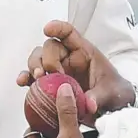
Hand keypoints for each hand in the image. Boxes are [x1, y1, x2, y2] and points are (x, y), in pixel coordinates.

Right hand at [17, 20, 135, 126]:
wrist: (112, 109)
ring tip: (38, 79)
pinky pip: (33, 78)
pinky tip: (23, 82)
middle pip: (49, 48)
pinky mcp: (50, 85)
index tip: (47, 29)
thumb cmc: (114, 93)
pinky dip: (26, 78)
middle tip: (49, 74)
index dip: (58, 28)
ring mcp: (57, 71)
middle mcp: (68, 58)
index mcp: (84, 52)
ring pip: (38, 59)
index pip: (69, 33)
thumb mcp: (112, 94)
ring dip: (34, 67)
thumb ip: (100, 97)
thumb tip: (88, 104)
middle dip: (46, 59)